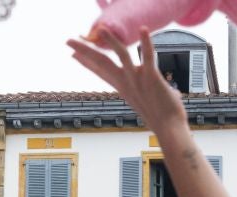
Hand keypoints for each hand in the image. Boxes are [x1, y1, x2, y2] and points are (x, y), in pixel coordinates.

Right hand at [67, 27, 186, 136]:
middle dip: (84, 50)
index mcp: (123, 87)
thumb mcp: (146, 96)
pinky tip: (144, 30)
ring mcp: (137, 80)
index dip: (86, 62)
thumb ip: (143, 82)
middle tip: (68, 41)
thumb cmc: (161, 114)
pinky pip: (148, 57)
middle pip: (101, 62)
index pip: (100, 71)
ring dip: (110, 41)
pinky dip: (146, 43)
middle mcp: (126, 82)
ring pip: (121, 56)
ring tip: (101, 29)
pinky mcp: (152, 78)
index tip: (73, 54)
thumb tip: (146, 72)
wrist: (168, 128)